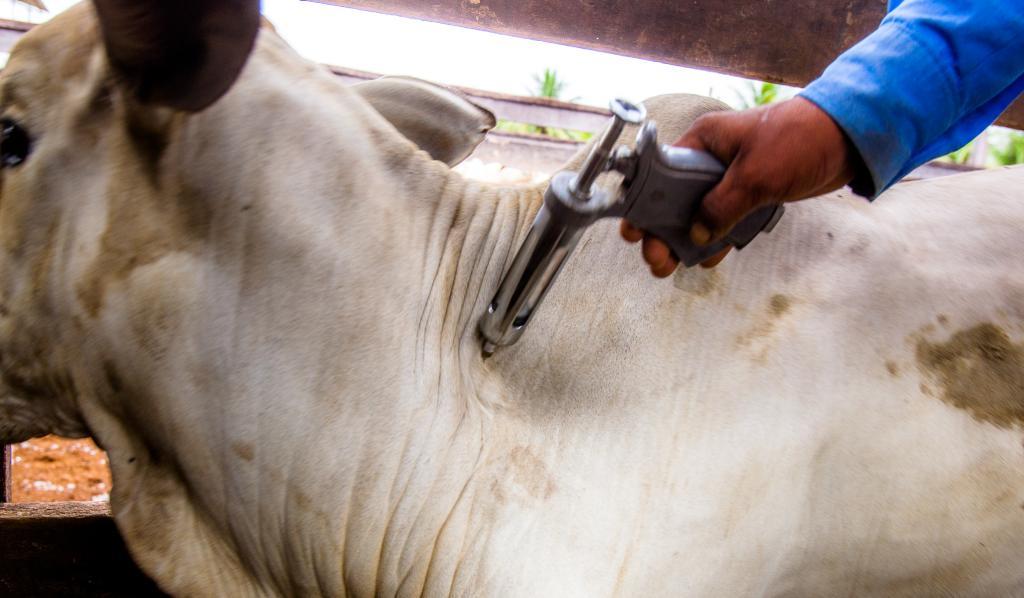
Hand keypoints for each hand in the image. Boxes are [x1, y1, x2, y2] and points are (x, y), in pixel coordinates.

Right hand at [620, 96, 856, 276]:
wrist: (848, 137)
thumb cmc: (800, 140)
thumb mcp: (756, 175)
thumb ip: (722, 206)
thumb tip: (697, 235)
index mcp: (703, 141)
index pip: (660, 173)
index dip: (644, 203)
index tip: (634, 231)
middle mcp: (710, 159)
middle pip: (674, 199)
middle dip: (661, 231)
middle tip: (655, 259)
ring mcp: (729, 178)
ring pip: (697, 213)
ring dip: (685, 240)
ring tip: (670, 267)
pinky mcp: (750, 194)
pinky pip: (723, 220)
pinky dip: (715, 239)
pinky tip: (707, 258)